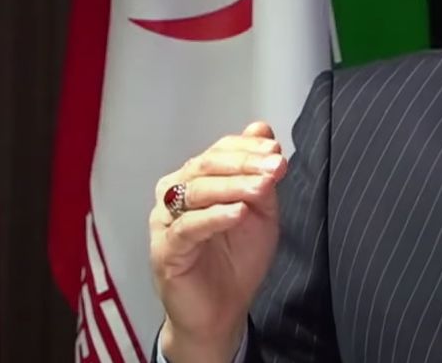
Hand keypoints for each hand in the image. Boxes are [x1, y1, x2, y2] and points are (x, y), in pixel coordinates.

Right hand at [149, 121, 287, 361]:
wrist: (222, 313)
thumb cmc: (237, 261)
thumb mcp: (260, 212)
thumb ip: (260, 174)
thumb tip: (262, 129)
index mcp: (194, 180)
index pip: (218, 152)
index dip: (246, 148)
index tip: (276, 150)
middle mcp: (173, 195)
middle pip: (206, 167)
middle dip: (244, 163)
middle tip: (275, 165)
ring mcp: (164, 222)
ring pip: (195, 192)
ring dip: (233, 186)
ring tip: (262, 187)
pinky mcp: (165, 251)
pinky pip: (188, 228)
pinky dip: (214, 217)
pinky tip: (238, 213)